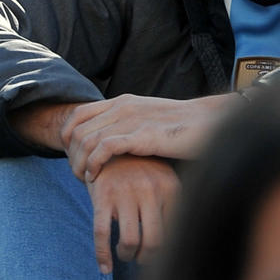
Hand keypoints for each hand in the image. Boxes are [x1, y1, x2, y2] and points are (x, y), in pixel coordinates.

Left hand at [60, 94, 233, 179]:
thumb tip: (109, 146)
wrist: (211, 124)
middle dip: (71, 154)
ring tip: (83, 178)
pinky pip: (104, 148)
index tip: (72, 156)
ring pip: (86, 139)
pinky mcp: (142, 136)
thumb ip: (128, 127)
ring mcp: (132, 119)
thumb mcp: (147, 122)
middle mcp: (122, 106)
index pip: (78, 114)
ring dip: (79, 162)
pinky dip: (93, 163)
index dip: (67, 136)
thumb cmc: (181, 129)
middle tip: (76, 173)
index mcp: (122, 101)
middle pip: (77, 129)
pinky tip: (94, 176)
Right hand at [87, 156, 179, 273]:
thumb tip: (186, 245)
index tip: (162, 256)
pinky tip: (105, 267)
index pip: (175, 232)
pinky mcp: (102, 195)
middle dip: (146, 257)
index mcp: (171, 187)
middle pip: (153, 241)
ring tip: (125, 254)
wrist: (107, 146)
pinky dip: (103, 255)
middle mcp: (150, 189)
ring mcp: (125, 191)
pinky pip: (102, 233)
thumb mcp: (162, 180)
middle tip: (141, 258)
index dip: (168, 250)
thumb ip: (174, 206)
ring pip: (129, 240)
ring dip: (127, 255)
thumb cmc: (140, 171)